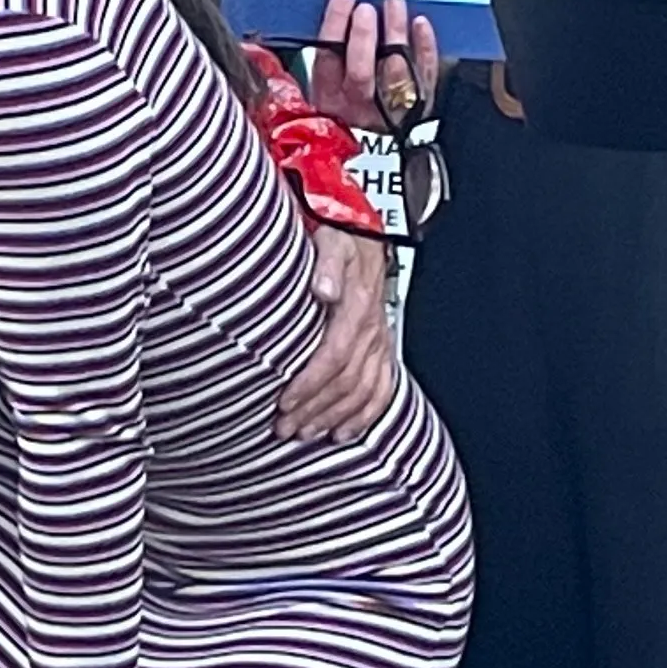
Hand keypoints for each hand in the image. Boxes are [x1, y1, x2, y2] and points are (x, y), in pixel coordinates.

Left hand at [278, 227, 396, 442]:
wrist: (363, 234)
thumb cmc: (341, 237)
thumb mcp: (331, 239)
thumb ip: (326, 264)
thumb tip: (324, 290)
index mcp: (356, 307)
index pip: (333, 356)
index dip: (308, 383)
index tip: (284, 401)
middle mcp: (370, 329)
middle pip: (345, 381)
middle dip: (314, 409)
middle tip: (285, 427)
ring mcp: (379, 341)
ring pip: (362, 391)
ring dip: (333, 417)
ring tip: (305, 433)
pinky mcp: (382, 348)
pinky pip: (382, 389)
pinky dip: (365, 415)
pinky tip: (345, 432)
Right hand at [312, 0, 436, 135]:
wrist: (382, 129)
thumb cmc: (350, 91)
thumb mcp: (329, 76)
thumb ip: (332, 46)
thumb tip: (342, 5)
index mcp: (329, 95)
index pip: (327, 57)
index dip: (335, 23)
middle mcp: (357, 105)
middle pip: (360, 72)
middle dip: (362, 35)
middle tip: (366, 8)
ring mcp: (390, 106)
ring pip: (394, 69)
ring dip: (394, 32)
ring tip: (394, 4)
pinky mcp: (420, 103)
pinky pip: (424, 74)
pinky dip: (424, 47)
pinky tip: (420, 23)